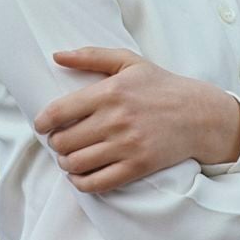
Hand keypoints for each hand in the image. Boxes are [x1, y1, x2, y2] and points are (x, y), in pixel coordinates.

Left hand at [33, 47, 226, 193]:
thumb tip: (56, 55)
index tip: (42, 125)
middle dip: (56, 143)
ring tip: (70, 156)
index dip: (43, 122)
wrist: (197, 114)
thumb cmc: (159, 85)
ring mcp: (126, 146)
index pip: (59, 112)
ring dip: (66, 162)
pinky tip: (81, 174)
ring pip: (76, 164)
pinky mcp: (137, 167)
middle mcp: (115, 120)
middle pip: (64, 141)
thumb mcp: (128, 61)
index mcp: (110, 92)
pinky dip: (81, 182)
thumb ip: (91, 56)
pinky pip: (96, 183)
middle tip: (61, 140)